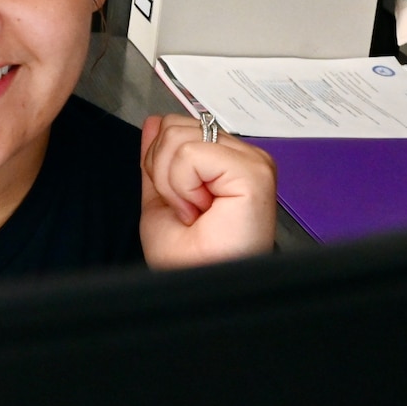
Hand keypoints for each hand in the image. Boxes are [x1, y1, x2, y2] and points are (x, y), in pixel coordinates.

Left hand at [138, 114, 276, 269]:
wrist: (196, 283)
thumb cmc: (187, 257)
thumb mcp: (160, 198)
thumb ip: (158, 158)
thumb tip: (152, 123)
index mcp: (223, 161)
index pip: (175, 126)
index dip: (159, 164)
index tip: (178, 203)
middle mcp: (242, 156)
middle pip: (173, 126)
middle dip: (163, 171)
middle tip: (187, 209)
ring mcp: (252, 161)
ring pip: (178, 137)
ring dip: (173, 183)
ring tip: (195, 211)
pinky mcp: (254, 171)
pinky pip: (191, 154)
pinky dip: (183, 186)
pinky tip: (203, 209)